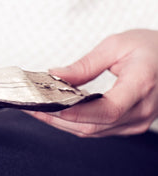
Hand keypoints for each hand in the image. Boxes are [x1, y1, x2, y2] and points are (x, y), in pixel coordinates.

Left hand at [27, 29, 157, 136]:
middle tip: (30, 104)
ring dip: (61, 121)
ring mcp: (137, 121)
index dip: (76, 112)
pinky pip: (98, 129)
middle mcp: (140, 110)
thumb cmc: (151, 48)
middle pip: (93, 125)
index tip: (49, 106)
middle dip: (56, 117)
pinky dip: (74, 121)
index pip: (107, 110)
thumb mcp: (116, 45)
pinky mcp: (130, 124)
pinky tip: (57, 111)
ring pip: (92, 131)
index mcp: (140, 86)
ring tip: (37, 107)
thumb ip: (85, 64)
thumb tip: (56, 75)